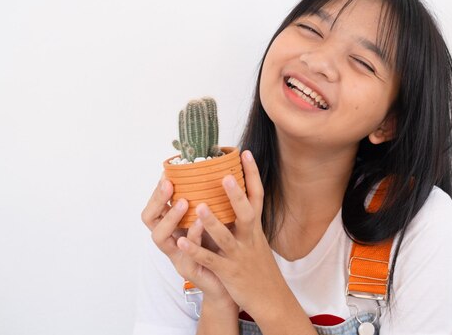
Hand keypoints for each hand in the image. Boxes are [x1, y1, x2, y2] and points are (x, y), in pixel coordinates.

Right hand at [141, 175, 234, 308]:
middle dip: (157, 200)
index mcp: (173, 227)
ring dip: (171, 217)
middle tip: (169, 184)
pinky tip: (200, 223)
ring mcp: (177, 256)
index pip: (154, 206)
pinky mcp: (190, 270)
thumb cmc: (218, 247)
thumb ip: (205, 200)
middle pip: (150, 219)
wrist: (227, 282)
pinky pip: (187, 253)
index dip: (157, 191)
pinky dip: (192, 237)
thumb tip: (212, 169)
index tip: (167, 172)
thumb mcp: (209, 220)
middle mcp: (169, 240)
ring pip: (160, 237)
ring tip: (183, 201)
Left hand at [177, 150, 291, 318]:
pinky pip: (210, 260)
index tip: (245, 153)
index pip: (257, 196)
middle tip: (226, 175)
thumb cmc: (258, 265)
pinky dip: (196, 251)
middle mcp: (249, 238)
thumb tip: (233, 196)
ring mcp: (239, 255)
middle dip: (236, 195)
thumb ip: (244, 220)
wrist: (271, 298)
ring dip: (213, 222)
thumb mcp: (256, 239)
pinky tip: (181, 243)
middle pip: (246, 213)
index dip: (252, 174)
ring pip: (226, 237)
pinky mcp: (229, 272)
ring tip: (199, 207)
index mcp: (255, 228)